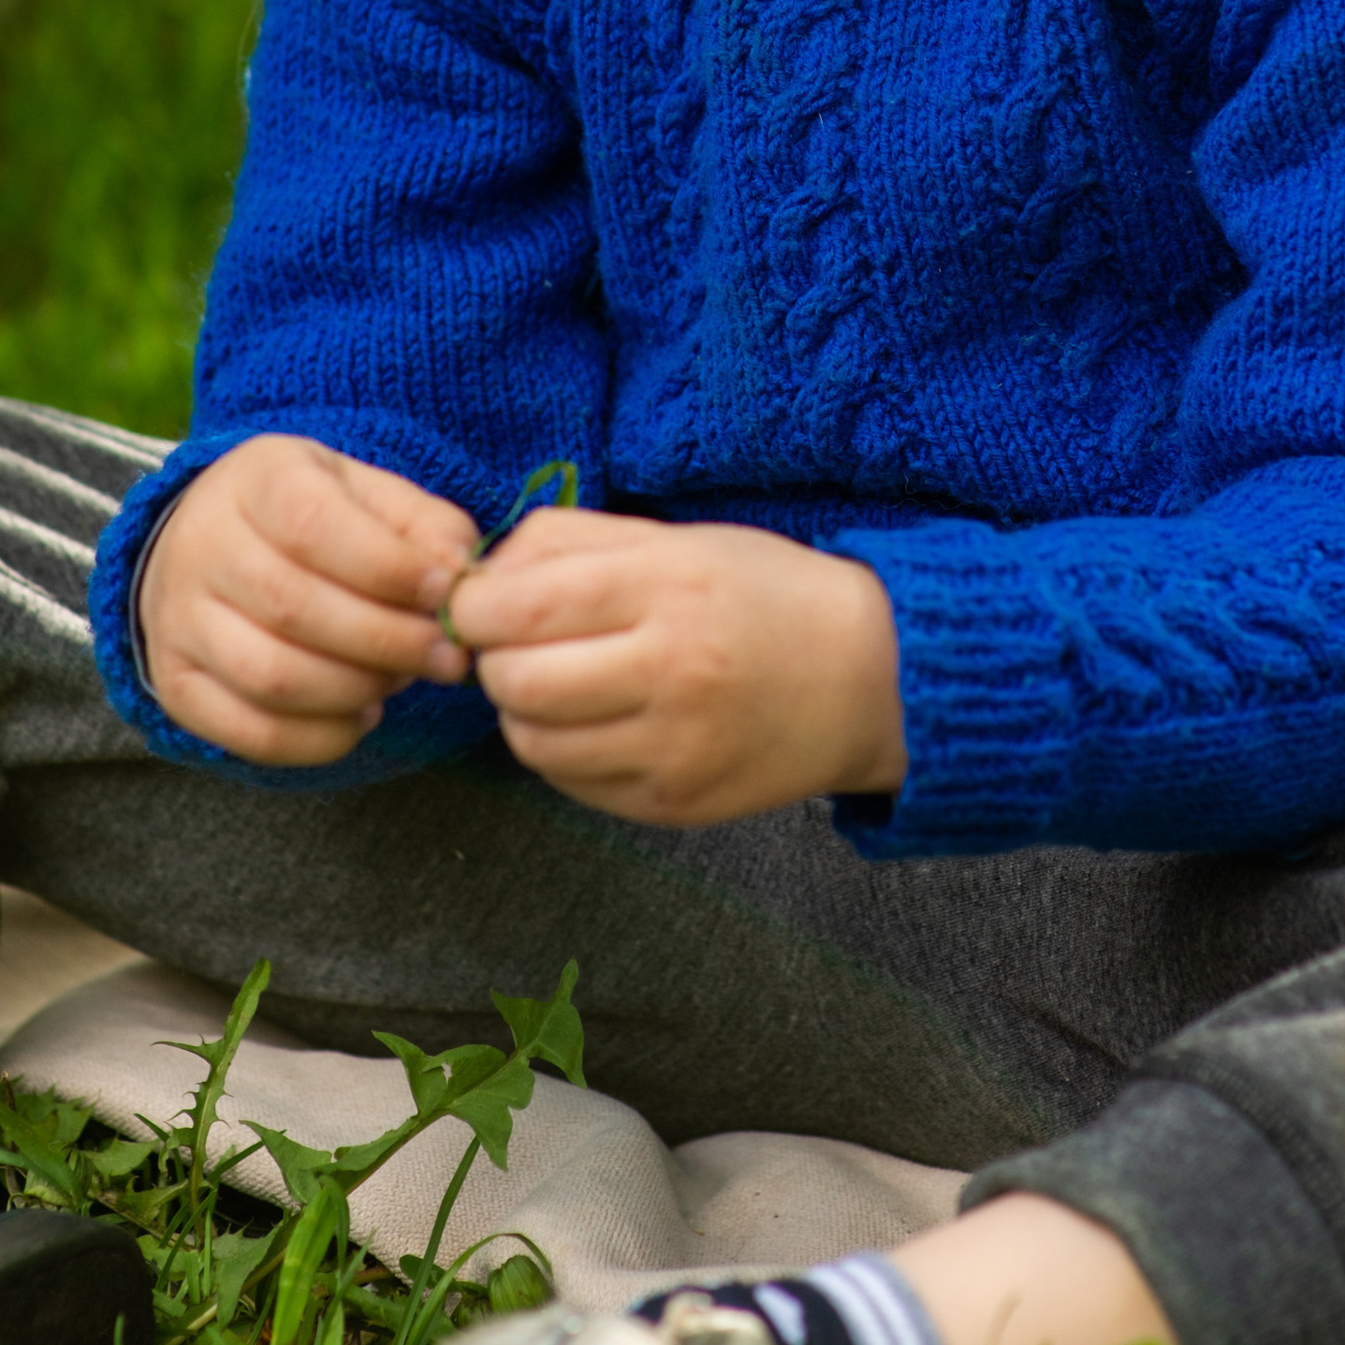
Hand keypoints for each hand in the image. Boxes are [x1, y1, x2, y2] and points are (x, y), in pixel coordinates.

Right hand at [137, 435, 476, 766]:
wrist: (212, 541)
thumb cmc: (313, 517)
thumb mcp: (365, 492)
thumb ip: (422, 524)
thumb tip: (461, 573)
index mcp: (255, 479)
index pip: (314, 525)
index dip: (389, 567)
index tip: (446, 593)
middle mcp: (201, 546)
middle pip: (294, 608)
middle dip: (387, 641)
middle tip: (445, 658)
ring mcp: (178, 619)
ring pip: (270, 676)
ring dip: (356, 690)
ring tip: (401, 681)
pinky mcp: (176, 684)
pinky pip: (249, 732)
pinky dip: (319, 737)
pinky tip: (361, 715)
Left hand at [447, 510, 905, 825]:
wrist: (872, 676)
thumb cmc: (763, 593)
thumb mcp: (678, 540)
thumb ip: (572, 543)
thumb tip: (479, 579)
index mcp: (669, 588)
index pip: (520, 607)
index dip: (473, 609)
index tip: (476, 604)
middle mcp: (672, 671)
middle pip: (517, 682)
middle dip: (492, 664)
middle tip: (512, 647)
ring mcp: (675, 748)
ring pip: (534, 744)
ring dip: (523, 712)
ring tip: (558, 683)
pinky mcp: (677, 804)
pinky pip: (575, 786)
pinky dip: (563, 754)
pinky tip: (597, 722)